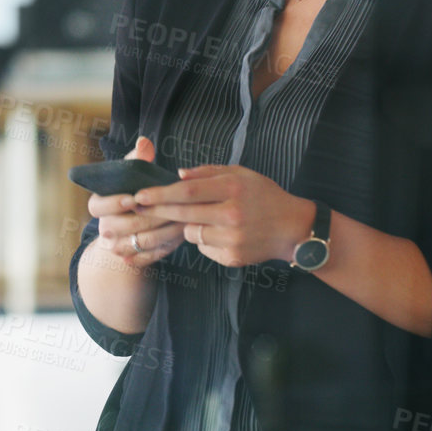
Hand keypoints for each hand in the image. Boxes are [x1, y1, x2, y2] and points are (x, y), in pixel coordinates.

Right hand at [87, 136, 186, 268]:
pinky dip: (167, 246)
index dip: (113, 203)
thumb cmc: (135, 192)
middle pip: (123, 226)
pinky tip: (182, 235)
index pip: (98, 206)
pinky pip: (150, 256)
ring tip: (183, 219)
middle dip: (149, 216)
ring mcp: (118, 245)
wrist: (134, 228)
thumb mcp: (133, 175)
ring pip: (140, 242)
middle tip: (171, 208)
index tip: (132, 198)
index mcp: (99, 204)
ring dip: (163, 231)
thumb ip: (137, 159)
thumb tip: (144, 142)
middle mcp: (105, 227)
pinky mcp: (133, 259)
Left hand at [133, 164, 311, 268]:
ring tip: (204, 217)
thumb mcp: (242, 174)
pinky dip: (205, 239)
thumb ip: (209, 173)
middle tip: (139, 207)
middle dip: (157, 210)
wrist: (292, 228)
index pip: (187, 191)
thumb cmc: (265, 196)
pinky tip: (220, 233)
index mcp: (234, 188)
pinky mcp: (232, 257)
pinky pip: (204, 248)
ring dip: (188, 225)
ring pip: (191, 233)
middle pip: (183, 213)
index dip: (160, 193)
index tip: (140, 194)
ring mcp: (232, 238)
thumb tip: (178, 175)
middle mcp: (232, 214)